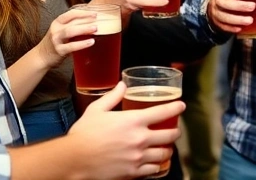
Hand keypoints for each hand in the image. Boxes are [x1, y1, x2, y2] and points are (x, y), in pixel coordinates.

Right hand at [35, 8, 98, 68]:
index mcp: (57, 22)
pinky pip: (71, 46)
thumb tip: (91, 21)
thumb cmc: (55, 42)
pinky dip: (82, 44)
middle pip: (72, 21)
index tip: (95, 13)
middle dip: (86, 19)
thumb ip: (72, 25)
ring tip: (95, 28)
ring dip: (84, 29)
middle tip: (98, 19)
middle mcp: (56, 29)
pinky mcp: (58, 50)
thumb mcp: (61, 30)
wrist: (41, 57)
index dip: (83, 12)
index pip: (71, 13)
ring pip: (70, 31)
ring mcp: (56, 40)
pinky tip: (91, 42)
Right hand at [66, 82, 185, 178]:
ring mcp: (138, 157)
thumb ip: (113, 96)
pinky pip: (153, 170)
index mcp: (133, 121)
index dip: (176, 108)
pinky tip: (155, 162)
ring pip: (164, 154)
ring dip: (167, 149)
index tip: (181, 106)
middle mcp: (140, 139)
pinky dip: (157, 165)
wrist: (74, 159)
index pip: (163, 112)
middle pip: (169, 135)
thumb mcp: (97, 109)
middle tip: (175, 131)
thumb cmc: (84, 133)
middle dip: (175, 132)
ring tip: (166, 147)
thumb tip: (122, 85)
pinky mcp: (133, 172)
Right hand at [207, 0, 254, 33]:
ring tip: (250, 20)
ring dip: (237, 19)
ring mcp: (214, 10)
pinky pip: (222, 26)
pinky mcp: (216, 21)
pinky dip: (231, 28)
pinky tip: (240, 28)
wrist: (217, 0)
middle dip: (239, 6)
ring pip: (222, 16)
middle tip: (253, 6)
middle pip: (224, 2)